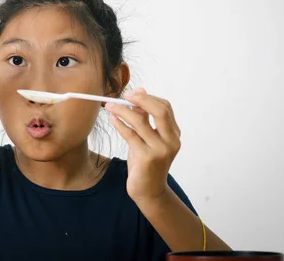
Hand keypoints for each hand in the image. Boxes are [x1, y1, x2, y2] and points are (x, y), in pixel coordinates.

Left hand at [105, 88, 180, 203]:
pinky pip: (130, 135)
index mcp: (174, 134)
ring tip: (109, 106)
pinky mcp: (147, 158)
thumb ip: (145, 118)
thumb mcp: (147, 138)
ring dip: (122, 110)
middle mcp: (171, 141)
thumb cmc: (146, 163)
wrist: (149, 191)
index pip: (165, 107)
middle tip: (124, 95)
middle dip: (140, 100)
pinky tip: (112, 119)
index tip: (132, 93)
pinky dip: (119, 124)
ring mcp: (160, 150)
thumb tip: (140, 91)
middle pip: (159, 111)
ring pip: (140, 122)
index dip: (148, 98)